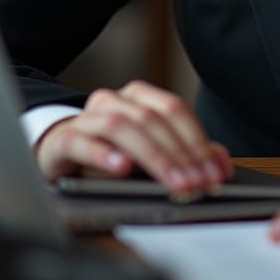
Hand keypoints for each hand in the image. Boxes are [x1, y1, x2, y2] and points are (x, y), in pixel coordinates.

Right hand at [35, 80, 232, 192]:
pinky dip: (104, 154)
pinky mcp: (65, 138)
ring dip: (152, 156)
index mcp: (140, 96)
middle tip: (196, 183)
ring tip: (171, 180)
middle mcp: (116, 100)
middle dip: (179, 154)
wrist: (59, 150)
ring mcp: (89, 116)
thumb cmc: (110, 150)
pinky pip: (84, 142)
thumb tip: (220, 165)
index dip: (197, 140)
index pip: (175, 110)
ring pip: (123, 127)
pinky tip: (121, 167)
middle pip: (153, 119)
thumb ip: (185, 154)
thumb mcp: (150, 151)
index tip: (213, 173)